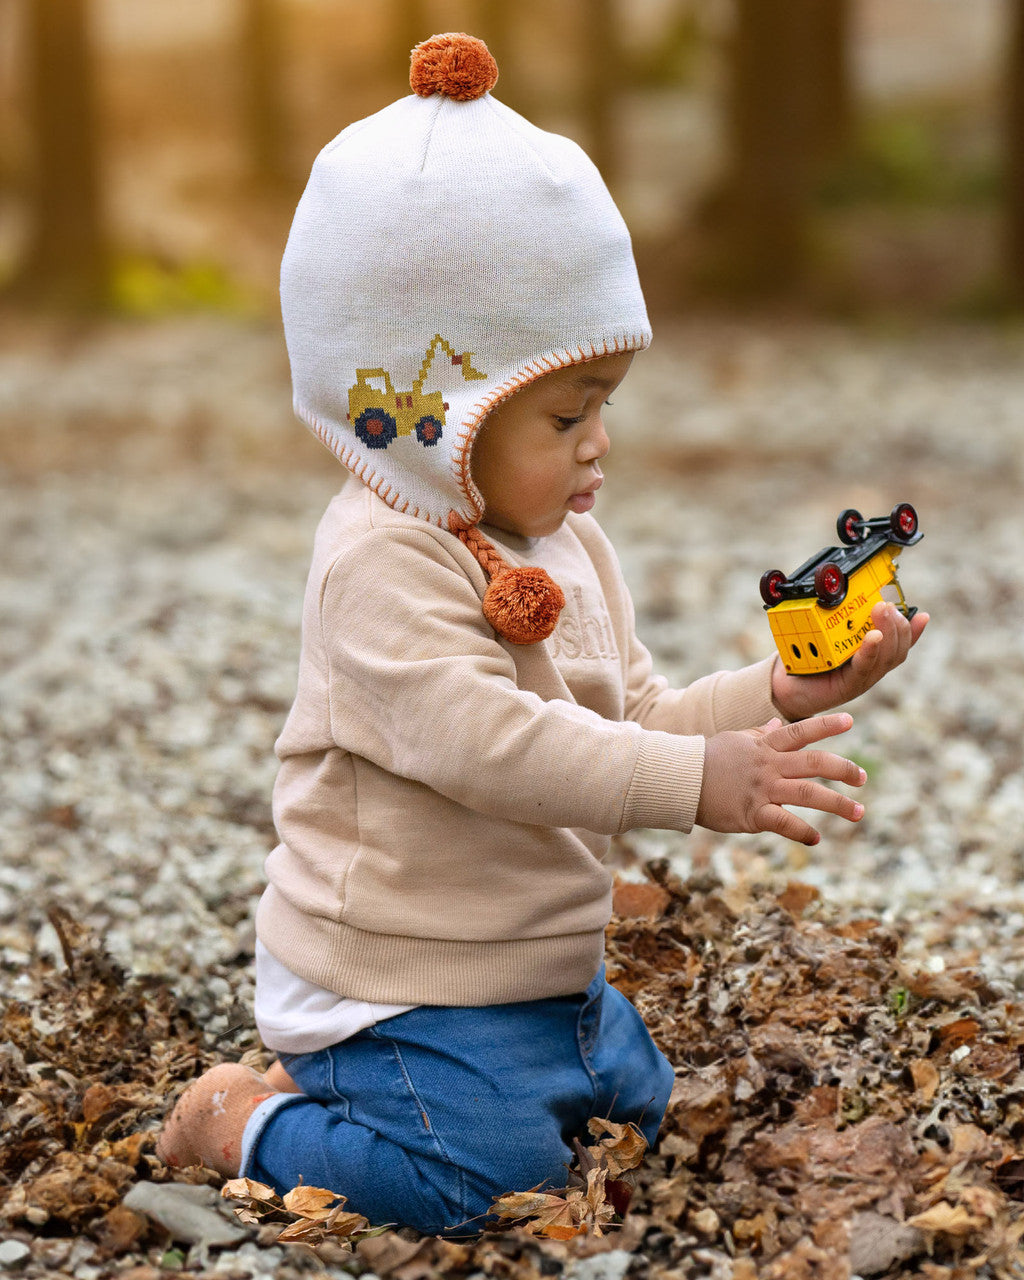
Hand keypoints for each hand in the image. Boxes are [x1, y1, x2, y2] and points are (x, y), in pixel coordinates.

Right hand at [696, 713, 865, 845]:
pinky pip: (784, 823)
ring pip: (808, 793)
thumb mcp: (737, 740)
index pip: (801, 731)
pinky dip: (803, 831)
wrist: (681, 780)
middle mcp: (769, 765)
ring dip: (838, 803)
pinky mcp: (752, 813)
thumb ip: (761, 734)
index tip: (850, 721)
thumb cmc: (709, 759)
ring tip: (858, 812)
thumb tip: (779, 722)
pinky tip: (816, 838)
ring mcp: (763, 789)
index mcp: (765, 746)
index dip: (826, 725)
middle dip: (843, 769)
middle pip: (815, 763)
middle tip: (862, 778)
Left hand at [772, 601, 928, 721]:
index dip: (914, 631)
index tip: (922, 615)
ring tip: (883, 610)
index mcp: (870, 658)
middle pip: (897, 649)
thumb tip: (847, 592)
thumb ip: (841, 621)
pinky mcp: (847, 686)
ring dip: (888, 631)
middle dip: (898, 624)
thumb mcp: (826, 636)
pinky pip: (863, 668)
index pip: (900, 645)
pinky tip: (873, 636)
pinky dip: (870, 651)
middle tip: (887, 604)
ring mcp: (861, 680)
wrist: (785, 689)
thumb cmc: (806, 660)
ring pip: (885, 657)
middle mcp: (870, 669)